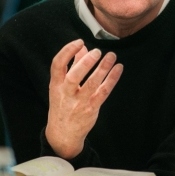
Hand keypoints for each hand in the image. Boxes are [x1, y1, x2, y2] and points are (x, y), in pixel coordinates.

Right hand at [45, 39, 122, 158]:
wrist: (63, 134)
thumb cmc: (63, 104)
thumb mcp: (61, 86)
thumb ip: (72, 66)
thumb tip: (82, 48)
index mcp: (56, 85)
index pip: (57, 65)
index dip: (67, 51)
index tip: (79, 42)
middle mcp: (66, 93)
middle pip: (74, 77)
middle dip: (85, 63)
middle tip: (97, 51)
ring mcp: (79, 102)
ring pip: (91, 85)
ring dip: (103, 69)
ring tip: (111, 56)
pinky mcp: (91, 109)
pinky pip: (103, 92)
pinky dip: (112, 79)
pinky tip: (118, 69)